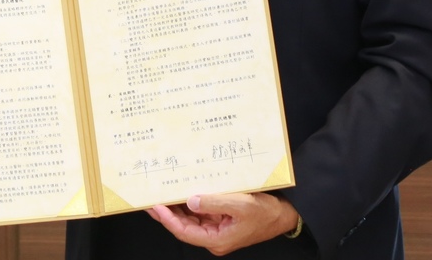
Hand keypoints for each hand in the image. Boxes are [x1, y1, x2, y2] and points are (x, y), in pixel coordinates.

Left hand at [147, 192, 299, 255]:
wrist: (282, 214)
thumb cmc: (265, 213)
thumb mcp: (240, 205)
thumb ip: (214, 203)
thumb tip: (190, 200)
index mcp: (216, 239)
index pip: (184, 231)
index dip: (167, 220)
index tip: (155, 206)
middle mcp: (213, 237)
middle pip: (183, 226)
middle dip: (166, 213)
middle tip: (149, 199)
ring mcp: (216, 228)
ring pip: (189, 219)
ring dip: (175, 207)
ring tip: (159, 194)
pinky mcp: (219, 220)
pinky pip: (198, 212)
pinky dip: (187, 203)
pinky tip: (179, 192)